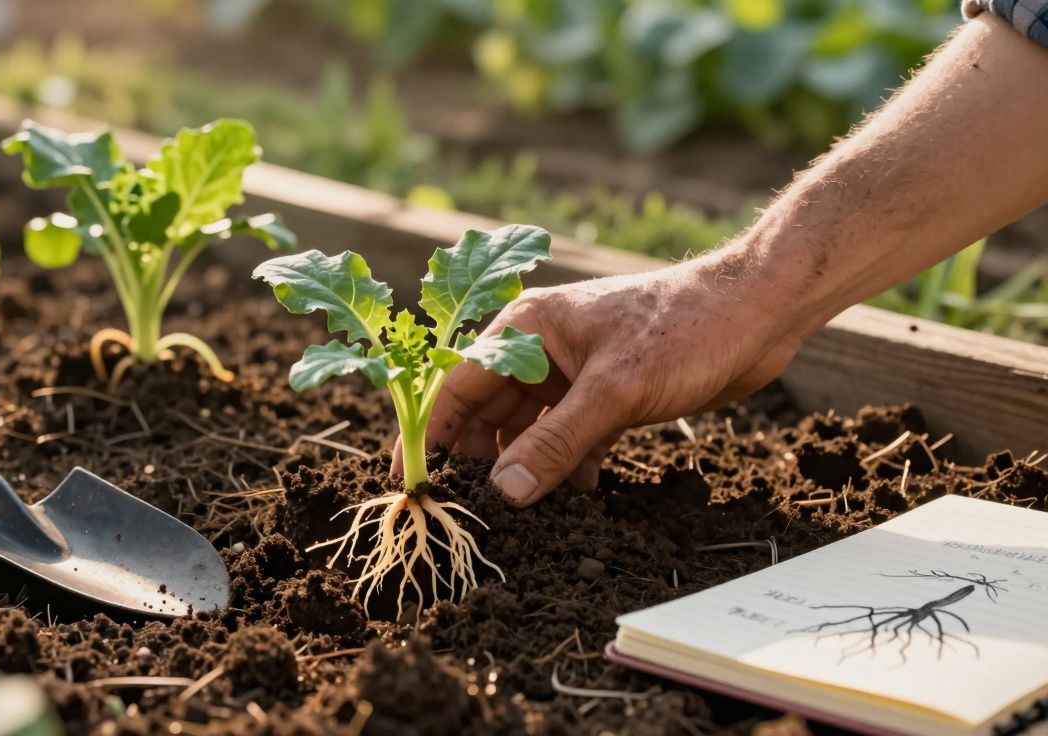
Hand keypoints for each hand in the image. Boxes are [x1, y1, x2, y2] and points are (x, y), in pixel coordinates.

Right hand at [398, 252, 804, 506]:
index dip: (432, 434)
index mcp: (526, 329)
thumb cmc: (685, 328)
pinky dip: (566, 465)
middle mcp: (540, 349)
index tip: (412, 481)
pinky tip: (576, 494)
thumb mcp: (615, 392)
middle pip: (487, 412)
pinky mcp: (606, 394)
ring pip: (528, 428)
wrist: (760, 312)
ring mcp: (573, 372)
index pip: (457, 386)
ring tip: (523, 513)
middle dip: (479, 460)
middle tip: (470, 511)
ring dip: (526, 466)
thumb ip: (555, 443)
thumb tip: (504, 492)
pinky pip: (567, 436)